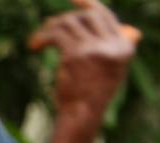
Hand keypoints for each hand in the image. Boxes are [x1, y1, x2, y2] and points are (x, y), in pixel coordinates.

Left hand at [27, 0, 139, 125]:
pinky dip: (42, 37)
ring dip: (50, 28)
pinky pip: (56, 34)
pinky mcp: (75, 55)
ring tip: (38, 41)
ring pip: (69, 23)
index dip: (89, 5)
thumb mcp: (109, 68)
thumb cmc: (92, 93)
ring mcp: (94, 49)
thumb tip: (88, 17)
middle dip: (65, 18)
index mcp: (124, 47)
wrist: (82, 115)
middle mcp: (112, 45)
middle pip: (87, 16)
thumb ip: (106, 45)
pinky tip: (34, 47)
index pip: (106, 17)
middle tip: (49, 26)